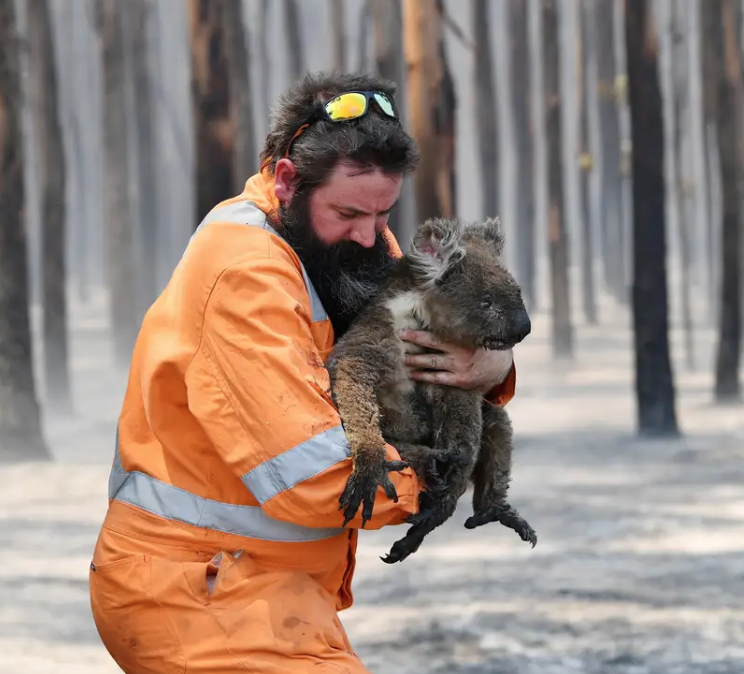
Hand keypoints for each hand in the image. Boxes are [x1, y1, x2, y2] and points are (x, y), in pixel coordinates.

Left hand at [398, 329, 513, 394]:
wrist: (500, 368)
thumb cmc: (483, 345)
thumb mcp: (475, 333)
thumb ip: (460, 326)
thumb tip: (439, 310)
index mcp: (463, 338)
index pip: (437, 333)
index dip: (418, 332)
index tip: (403, 329)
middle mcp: (460, 352)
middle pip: (431, 345)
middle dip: (413, 341)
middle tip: (399, 337)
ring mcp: (459, 367)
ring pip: (432, 363)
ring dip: (415, 361)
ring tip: (402, 358)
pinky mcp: (459, 380)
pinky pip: (438, 378)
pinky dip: (424, 376)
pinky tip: (413, 374)